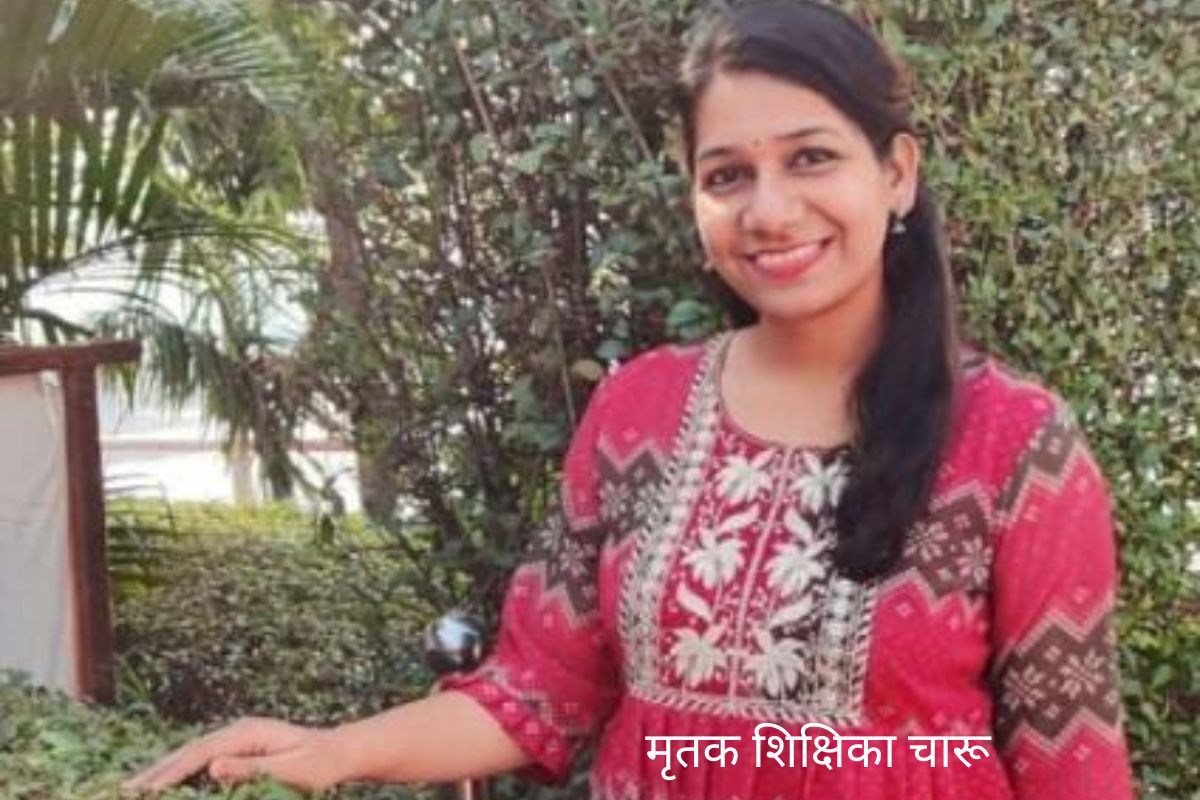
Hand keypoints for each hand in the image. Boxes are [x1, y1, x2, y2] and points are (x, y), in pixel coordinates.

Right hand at [122, 716, 344, 794]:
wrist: (340, 752)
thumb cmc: (320, 764)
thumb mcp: (290, 769)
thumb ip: (251, 768)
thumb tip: (213, 766)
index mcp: (248, 733)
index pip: (200, 754)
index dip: (171, 773)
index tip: (146, 791)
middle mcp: (239, 731)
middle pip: (189, 751)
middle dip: (157, 771)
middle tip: (124, 790)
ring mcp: (238, 738)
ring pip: (192, 754)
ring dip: (164, 770)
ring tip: (134, 787)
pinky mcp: (240, 748)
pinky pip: (203, 759)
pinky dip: (181, 770)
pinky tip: (166, 782)